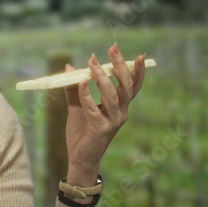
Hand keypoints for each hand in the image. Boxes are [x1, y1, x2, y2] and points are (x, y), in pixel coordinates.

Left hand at [62, 43, 145, 185]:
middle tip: (113, 48)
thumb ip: (75, 88)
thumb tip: (69, 67)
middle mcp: (121, 113)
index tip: (138, 54)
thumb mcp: (78, 107)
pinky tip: (81, 82)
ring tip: (92, 63)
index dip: (137, 70)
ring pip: (112, 95)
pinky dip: (86, 94)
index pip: (134, 86)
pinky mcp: (100, 129)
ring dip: (102, 77)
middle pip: (126, 86)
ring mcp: (113, 122)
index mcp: (121, 107)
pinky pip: (93, 108)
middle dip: (120, 65)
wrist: (79, 158)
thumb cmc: (82, 132)